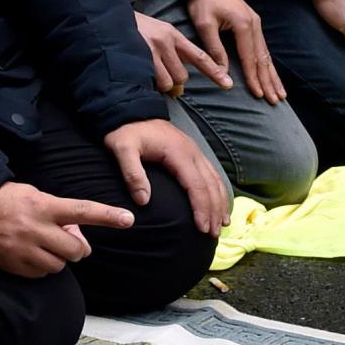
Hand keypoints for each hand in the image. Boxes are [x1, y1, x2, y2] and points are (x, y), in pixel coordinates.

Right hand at [0, 181, 134, 278]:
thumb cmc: (7, 200)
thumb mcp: (35, 196)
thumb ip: (59, 215)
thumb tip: (79, 238)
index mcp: (44, 206)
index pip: (82, 210)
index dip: (107, 216)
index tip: (129, 219)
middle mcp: (36, 228)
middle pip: (76, 249)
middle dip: (77, 248)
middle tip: (67, 241)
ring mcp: (24, 249)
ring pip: (59, 265)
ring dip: (57, 258)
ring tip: (42, 246)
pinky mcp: (13, 265)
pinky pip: (40, 274)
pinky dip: (40, 268)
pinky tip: (28, 255)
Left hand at [102, 117, 230, 234]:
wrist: (130, 109)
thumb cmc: (126, 131)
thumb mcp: (122, 149)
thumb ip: (132, 174)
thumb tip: (144, 201)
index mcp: (178, 153)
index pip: (196, 186)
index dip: (201, 209)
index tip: (203, 229)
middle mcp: (192, 152)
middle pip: (210, 185)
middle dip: (214, 211)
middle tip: (214, 234)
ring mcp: (194, 151)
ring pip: (215, 180)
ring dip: (220, 203)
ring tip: (222, 224)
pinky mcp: (192, 153)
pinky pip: (211, 174)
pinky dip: (218, 191)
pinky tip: (219, 204)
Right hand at [136, 9, 224, 96]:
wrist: (108, 20)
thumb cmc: (135, 32)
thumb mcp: (158, 35)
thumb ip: (172, 55)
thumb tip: (178, 87)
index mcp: (173, 35)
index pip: (200, 56)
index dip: (214, 72)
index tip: (227, 84)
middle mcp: (165, 41)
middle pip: (182, 76)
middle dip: (174, 83)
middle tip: (161, 76)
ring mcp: (151, 49)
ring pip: (168, 82)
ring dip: (160, 84)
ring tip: (148, 73)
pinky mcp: (139, 57)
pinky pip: (152, 81)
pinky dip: (149, 84)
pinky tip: (141, 75)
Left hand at [185, 0, 286, 104]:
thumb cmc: (204, 2)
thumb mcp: (205, 24)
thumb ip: (215, 49)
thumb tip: (223, 73)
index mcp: (244, 25)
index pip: (250, 57)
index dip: (254, 78)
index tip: (259, 95)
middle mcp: (255, 26)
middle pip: (263, 59)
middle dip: (269, 81)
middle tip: (275, 101)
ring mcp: (257, 25)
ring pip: (267, 55)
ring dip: (273, 76)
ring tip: (281, 94)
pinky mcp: (254, 25)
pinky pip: (263, 49)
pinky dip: (268, 65)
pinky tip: (272, 76)